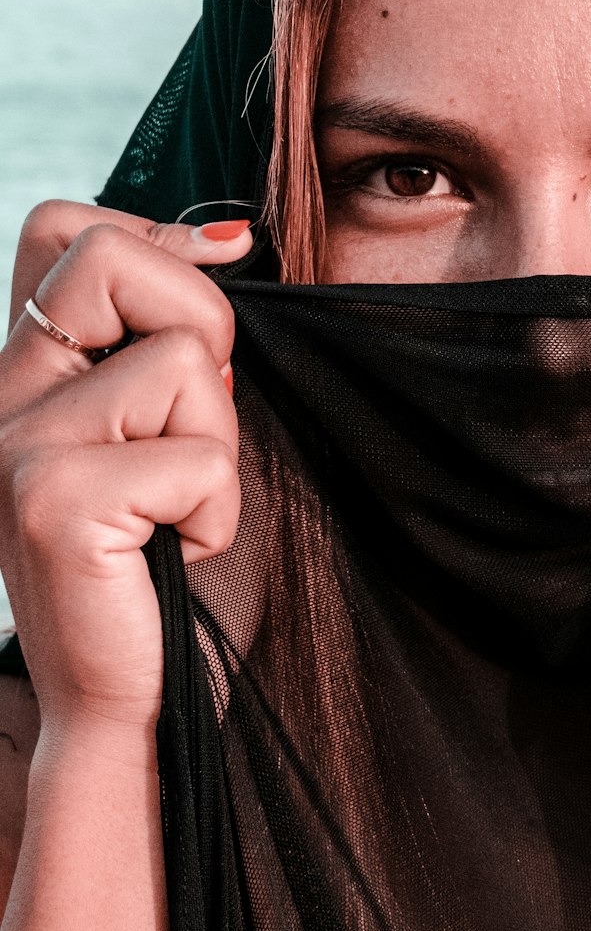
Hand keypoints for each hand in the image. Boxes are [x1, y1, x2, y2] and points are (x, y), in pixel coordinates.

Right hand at [0, 200, 249, 738]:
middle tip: (200, 422)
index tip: (222, 264)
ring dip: (222, 441)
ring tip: (181, 506)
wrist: (130, 702)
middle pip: (113, 255)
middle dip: (204, 325)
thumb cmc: (167, 565)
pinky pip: (197, 454)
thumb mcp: (167, 427)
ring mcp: (16, 444)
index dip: (153, 231)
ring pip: (185, 358)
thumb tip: (228, 234)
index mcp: (30, 373)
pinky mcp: (53, 500)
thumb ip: (166, 340)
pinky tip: (177, 553)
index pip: (61, 228)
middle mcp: (2, 395)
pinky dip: (218, 509)